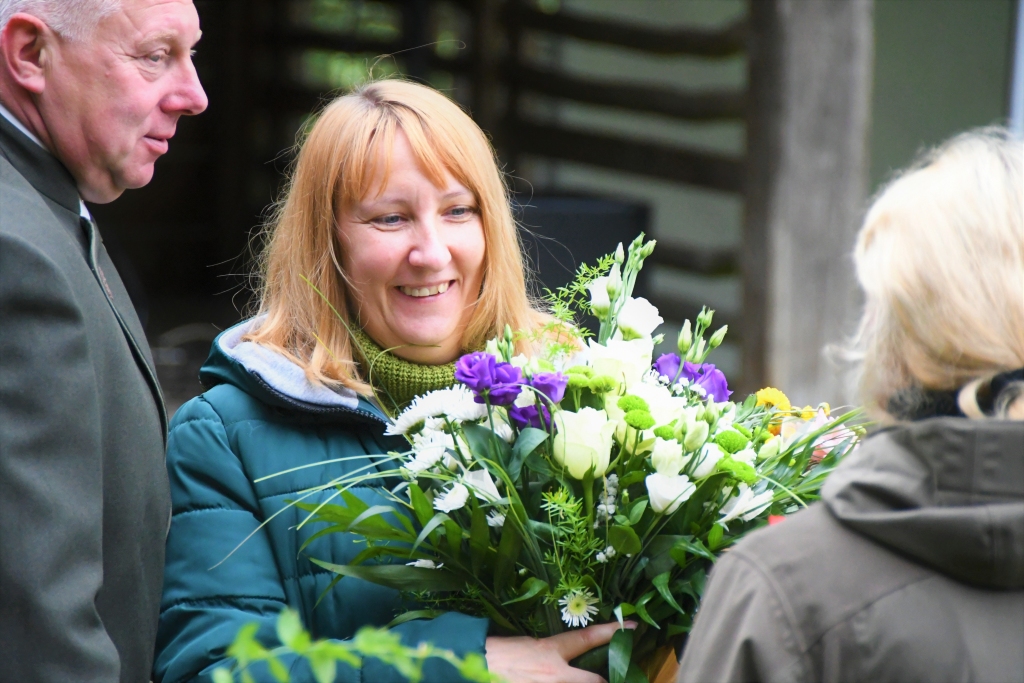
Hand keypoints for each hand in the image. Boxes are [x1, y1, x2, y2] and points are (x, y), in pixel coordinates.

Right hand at [485, 621, 636, 682]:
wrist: (477, 666)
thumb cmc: (501, 654)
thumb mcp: (531, 645)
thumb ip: (554, 652)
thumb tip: (569, 657)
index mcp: (551, 652)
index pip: (587, 639)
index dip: (611, 632)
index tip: (631, 626)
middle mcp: (556, 675)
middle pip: (595, 681)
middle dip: (604, 681)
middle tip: (607, 677)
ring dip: (583, 680)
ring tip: (575, 675)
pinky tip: (550, 679)